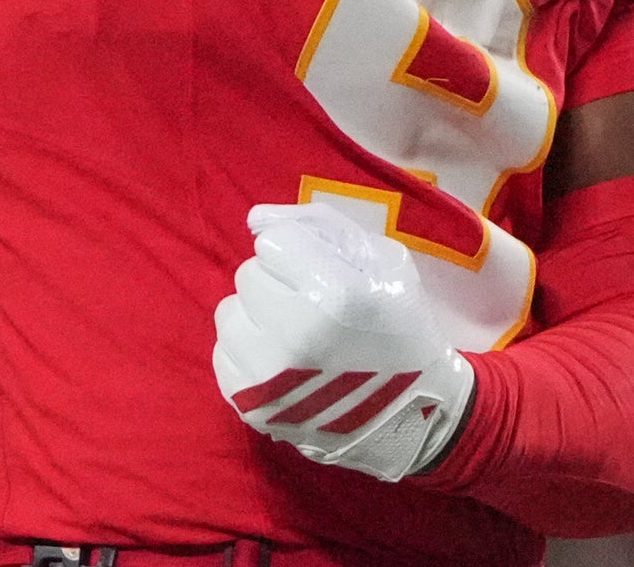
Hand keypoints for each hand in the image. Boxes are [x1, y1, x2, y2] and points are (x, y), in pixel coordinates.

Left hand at [211, 202, 475, 481]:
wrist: (410, 414)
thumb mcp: (384, 261)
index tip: (322, 273)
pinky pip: (222, 353)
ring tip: (293, 332)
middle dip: (278, 282)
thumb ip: (322, 226)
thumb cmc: (401, 326)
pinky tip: (281, 360)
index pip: (272, 243)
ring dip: (258, 315)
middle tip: (311, 305)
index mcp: (335, 294)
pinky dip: (248, 351)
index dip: (299, 253)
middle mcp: (294, 333)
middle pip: (249, 274)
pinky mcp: (249, 406)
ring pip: (229, 312)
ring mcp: (267, 375)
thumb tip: (255, 219)